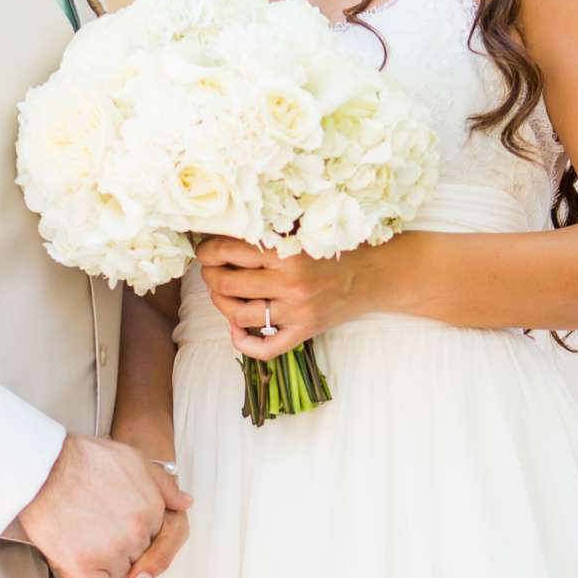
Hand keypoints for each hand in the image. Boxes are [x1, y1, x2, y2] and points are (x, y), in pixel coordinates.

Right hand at [17, 437, 191, 577]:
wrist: (42, 467)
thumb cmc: (82, 459)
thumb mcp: (132, 459)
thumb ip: (162, 484)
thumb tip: (186, 504)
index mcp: (152, 508)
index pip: (154, 536)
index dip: (131, 531)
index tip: (112, 521)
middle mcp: (137, 531)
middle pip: (137, 556)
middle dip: (119, 546)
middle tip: (93, 526)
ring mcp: (112, 550)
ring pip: (118, 573)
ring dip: (103, 564)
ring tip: (81, 537)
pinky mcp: (85, 565)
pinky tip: (79, 562)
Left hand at [197, 236, 379, 360]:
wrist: (373, 275)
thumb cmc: (335, 248)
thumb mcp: (304, 230)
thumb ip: (271, 229)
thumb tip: (226, 228)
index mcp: (288, 251)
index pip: (229, 250)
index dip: (208, 250)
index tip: (205, 250)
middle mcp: (290, 283)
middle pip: (228, 283)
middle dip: (210, 276)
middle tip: (210, 270)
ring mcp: (296, 311)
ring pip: (238, 314)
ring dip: (220, 304)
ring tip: (220, 294)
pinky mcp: (304, 332)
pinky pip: (265, 348)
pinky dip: (243, 342)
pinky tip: (236, 330)